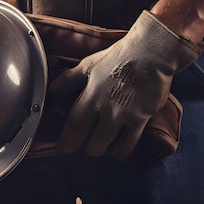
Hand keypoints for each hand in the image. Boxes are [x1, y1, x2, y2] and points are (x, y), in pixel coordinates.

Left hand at [49, 10, 200, 159]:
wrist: (150, 53)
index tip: (62, 148)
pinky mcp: (142, 118)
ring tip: (101, 145)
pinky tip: (117, 148)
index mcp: (91, 95)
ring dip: (102, 149)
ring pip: (107, 146)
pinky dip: (121, 150)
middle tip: (85, 144)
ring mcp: (124, 115)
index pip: (74, 126)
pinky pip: (129, 144)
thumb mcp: (89, 65)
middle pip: (91, 143)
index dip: (67, 141)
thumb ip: (70, 79)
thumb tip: (52, 90)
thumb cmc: (118, 57)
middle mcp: (106, 109)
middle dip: (85, 147)